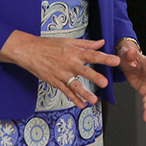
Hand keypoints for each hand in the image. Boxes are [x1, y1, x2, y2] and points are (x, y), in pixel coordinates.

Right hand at [0, 31, 117, 109]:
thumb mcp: (68, 41)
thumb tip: (101, 42)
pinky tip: (81, 104)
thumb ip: (87, 44)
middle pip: (84, 71)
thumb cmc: (48, 45)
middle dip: (95, 77)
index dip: (105, 58)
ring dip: (84, 93)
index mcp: (74, 52)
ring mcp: (62, 74)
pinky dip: (73, 98)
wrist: (29, 51)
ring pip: (75, 85)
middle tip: (104, 82)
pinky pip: (66, 91)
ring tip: (94, 100)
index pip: (93, 55)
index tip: (116, 60)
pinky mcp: (55, 81)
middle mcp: (69, 63)